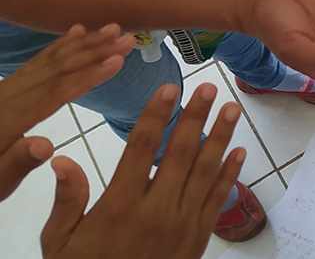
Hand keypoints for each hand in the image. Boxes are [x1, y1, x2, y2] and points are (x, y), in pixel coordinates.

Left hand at [0, 24, 132, 200]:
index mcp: (8, 121)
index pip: (54, 94)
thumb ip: (16, 163)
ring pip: (48, 61)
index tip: (117, 60)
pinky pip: (36, 62)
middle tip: (127, 38)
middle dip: (94, 52)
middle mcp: (8, 98)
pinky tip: (76, 33)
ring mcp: (7, 90)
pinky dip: (58, 46)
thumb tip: (44, 145)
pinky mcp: (7, 88)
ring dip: (83, 44)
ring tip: (113, 29)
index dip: (87, 76)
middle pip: (56, 70)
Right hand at [40, 83, 243, 258]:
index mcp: (120, 204)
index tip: (168, 88)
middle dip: (195, 117)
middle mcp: (156, 209)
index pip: (142, 148)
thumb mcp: (62, 241)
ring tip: (231, 109)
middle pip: (181, 153)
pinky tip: (239, 151)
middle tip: (208, 87)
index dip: (156, 115)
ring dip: (221, 137)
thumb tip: (62, 160)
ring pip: (205, 171)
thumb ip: (67, 200)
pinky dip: (230, 174)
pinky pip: (217, 199)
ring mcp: (182, 223)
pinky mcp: (199, 237)